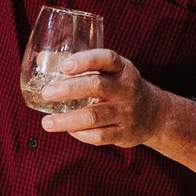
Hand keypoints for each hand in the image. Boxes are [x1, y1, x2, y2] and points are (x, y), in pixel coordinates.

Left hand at [40, 49, 166, 148]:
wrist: (154, 114)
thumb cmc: (119, 87)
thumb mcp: (107, 71)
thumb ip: (77, 64)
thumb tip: (42, 59)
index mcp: (122, 69)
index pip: (106, 59)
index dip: (85, 61)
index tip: (64, 66)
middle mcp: (126, 89)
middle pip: (97, 86)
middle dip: (69, 89)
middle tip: (47, 93)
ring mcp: (126, 112)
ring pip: (94, 116)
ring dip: (67, 120)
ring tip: (46, 122)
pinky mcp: (124, 133)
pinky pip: (98, 136)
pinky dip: (80, 134)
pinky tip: (68, 130)